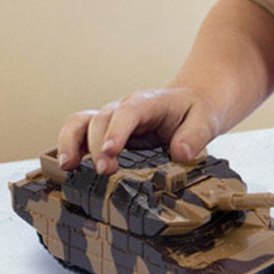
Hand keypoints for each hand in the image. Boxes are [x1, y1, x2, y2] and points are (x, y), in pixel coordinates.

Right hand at [56, 87, 221, 174]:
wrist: (193, 104)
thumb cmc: (197, 112)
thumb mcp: (206, 122)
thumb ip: (195, 136)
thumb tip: (180, 153)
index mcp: (149, 103)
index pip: (128, 112)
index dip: (116, 131)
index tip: (111, 151)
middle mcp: (126, 108)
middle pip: (102, 119)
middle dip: (97, 145)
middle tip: (104, 171)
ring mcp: (113, 119)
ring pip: (81, 122)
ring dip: (71, 142)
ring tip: (68, 167)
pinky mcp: (107, 131)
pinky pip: (80, 132)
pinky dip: (69, 145)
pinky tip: (67, 165)